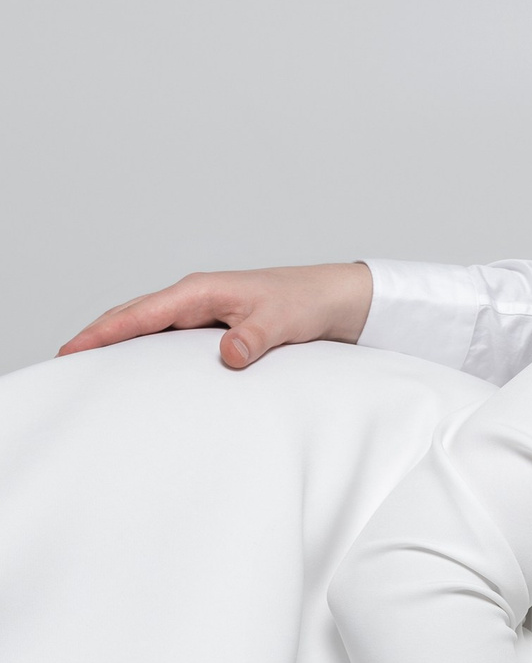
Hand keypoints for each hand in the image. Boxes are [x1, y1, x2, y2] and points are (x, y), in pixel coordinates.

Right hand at [58, 262, 373, 370]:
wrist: (336, 299)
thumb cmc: (307, 302)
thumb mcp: (282, 321)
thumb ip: (254, 338)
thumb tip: (228, 355)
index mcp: (202, 290)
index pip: (141, 312)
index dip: (105, 332)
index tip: (73, 348)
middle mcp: (196, 298)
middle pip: (133, 316)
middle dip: (98, 336)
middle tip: (64, 362)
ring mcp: (203, 312)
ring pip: (148, 326)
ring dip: (119, 343)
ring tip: (87, 369)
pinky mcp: (214, 327)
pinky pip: (168, 338)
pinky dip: (145, 350)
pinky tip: (136, 371)